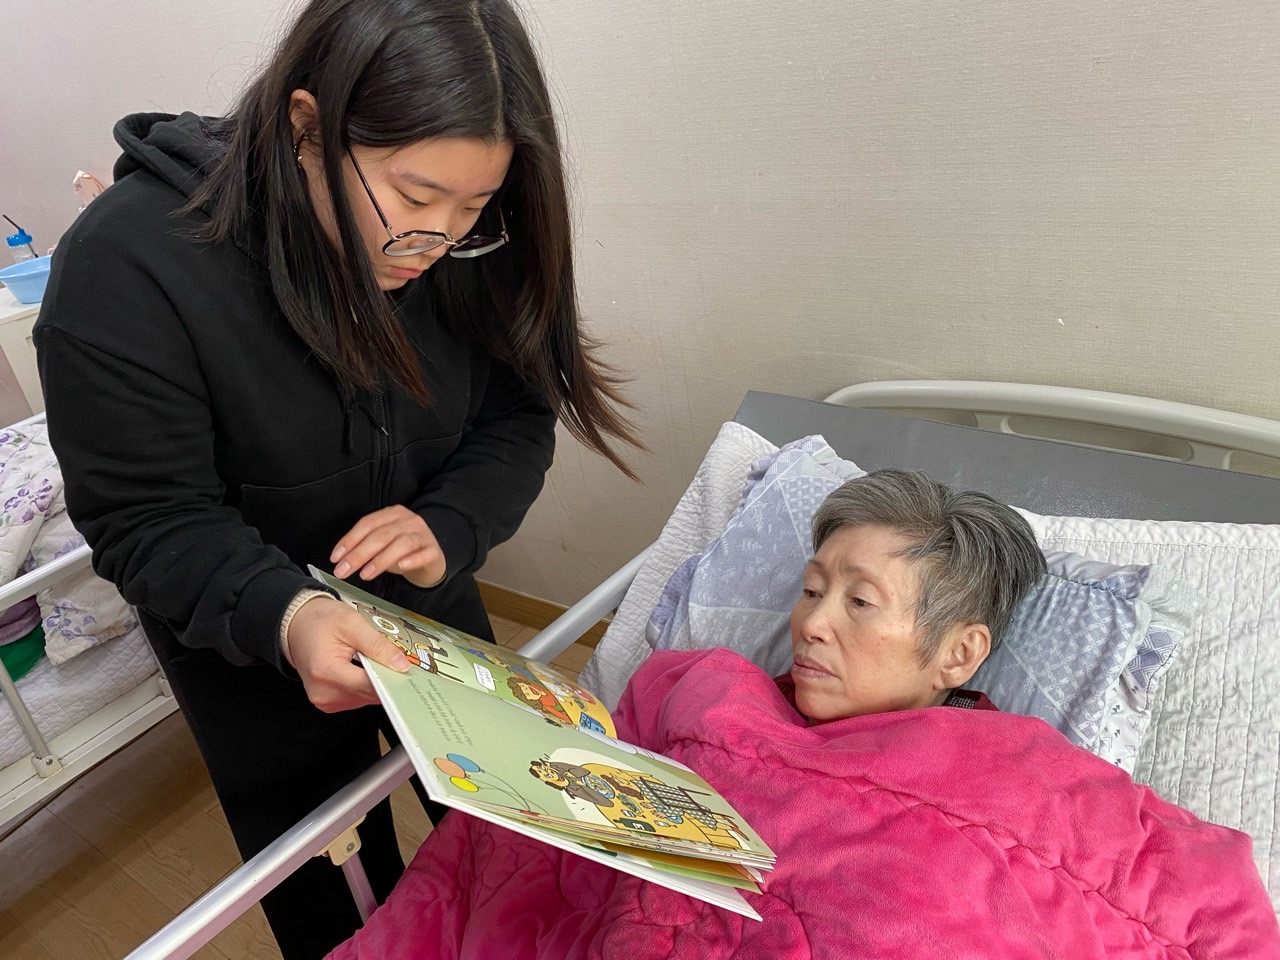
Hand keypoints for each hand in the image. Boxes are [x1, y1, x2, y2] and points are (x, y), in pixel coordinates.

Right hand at [285, 596, 411, 711]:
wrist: (297, 624)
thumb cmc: (319, 621)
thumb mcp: (352, 623)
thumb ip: (377, 645)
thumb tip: (401, 665)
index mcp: (326, 672)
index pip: (370, 685)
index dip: (392, 678)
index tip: (408, 671)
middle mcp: (324, 693)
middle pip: (369, 694)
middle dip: (385, 678)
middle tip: (393, 659)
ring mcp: (325, 701)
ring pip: (366, 698)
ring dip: (375, 682)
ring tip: (371, 660)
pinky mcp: (328, 702)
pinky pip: (357, 697)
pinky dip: (365, 684)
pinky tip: (363, 668)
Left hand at [330, 505, 445, 588]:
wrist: (431, 558)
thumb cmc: (402, 551)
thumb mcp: (381, 544)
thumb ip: (364, 546)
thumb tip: (341, 559)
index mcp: (392, 514)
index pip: (367, 524)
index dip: (349, 540)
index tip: (336, 557)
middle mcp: (409, 520)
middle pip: (381, 535)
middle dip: (359, 554)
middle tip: (344, 570)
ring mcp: (423, 534)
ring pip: (402, 543)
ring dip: (381, 559)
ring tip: (365, 574)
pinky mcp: (434, 550)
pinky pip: (424, 554)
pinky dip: (412, 559)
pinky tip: (401, 566)